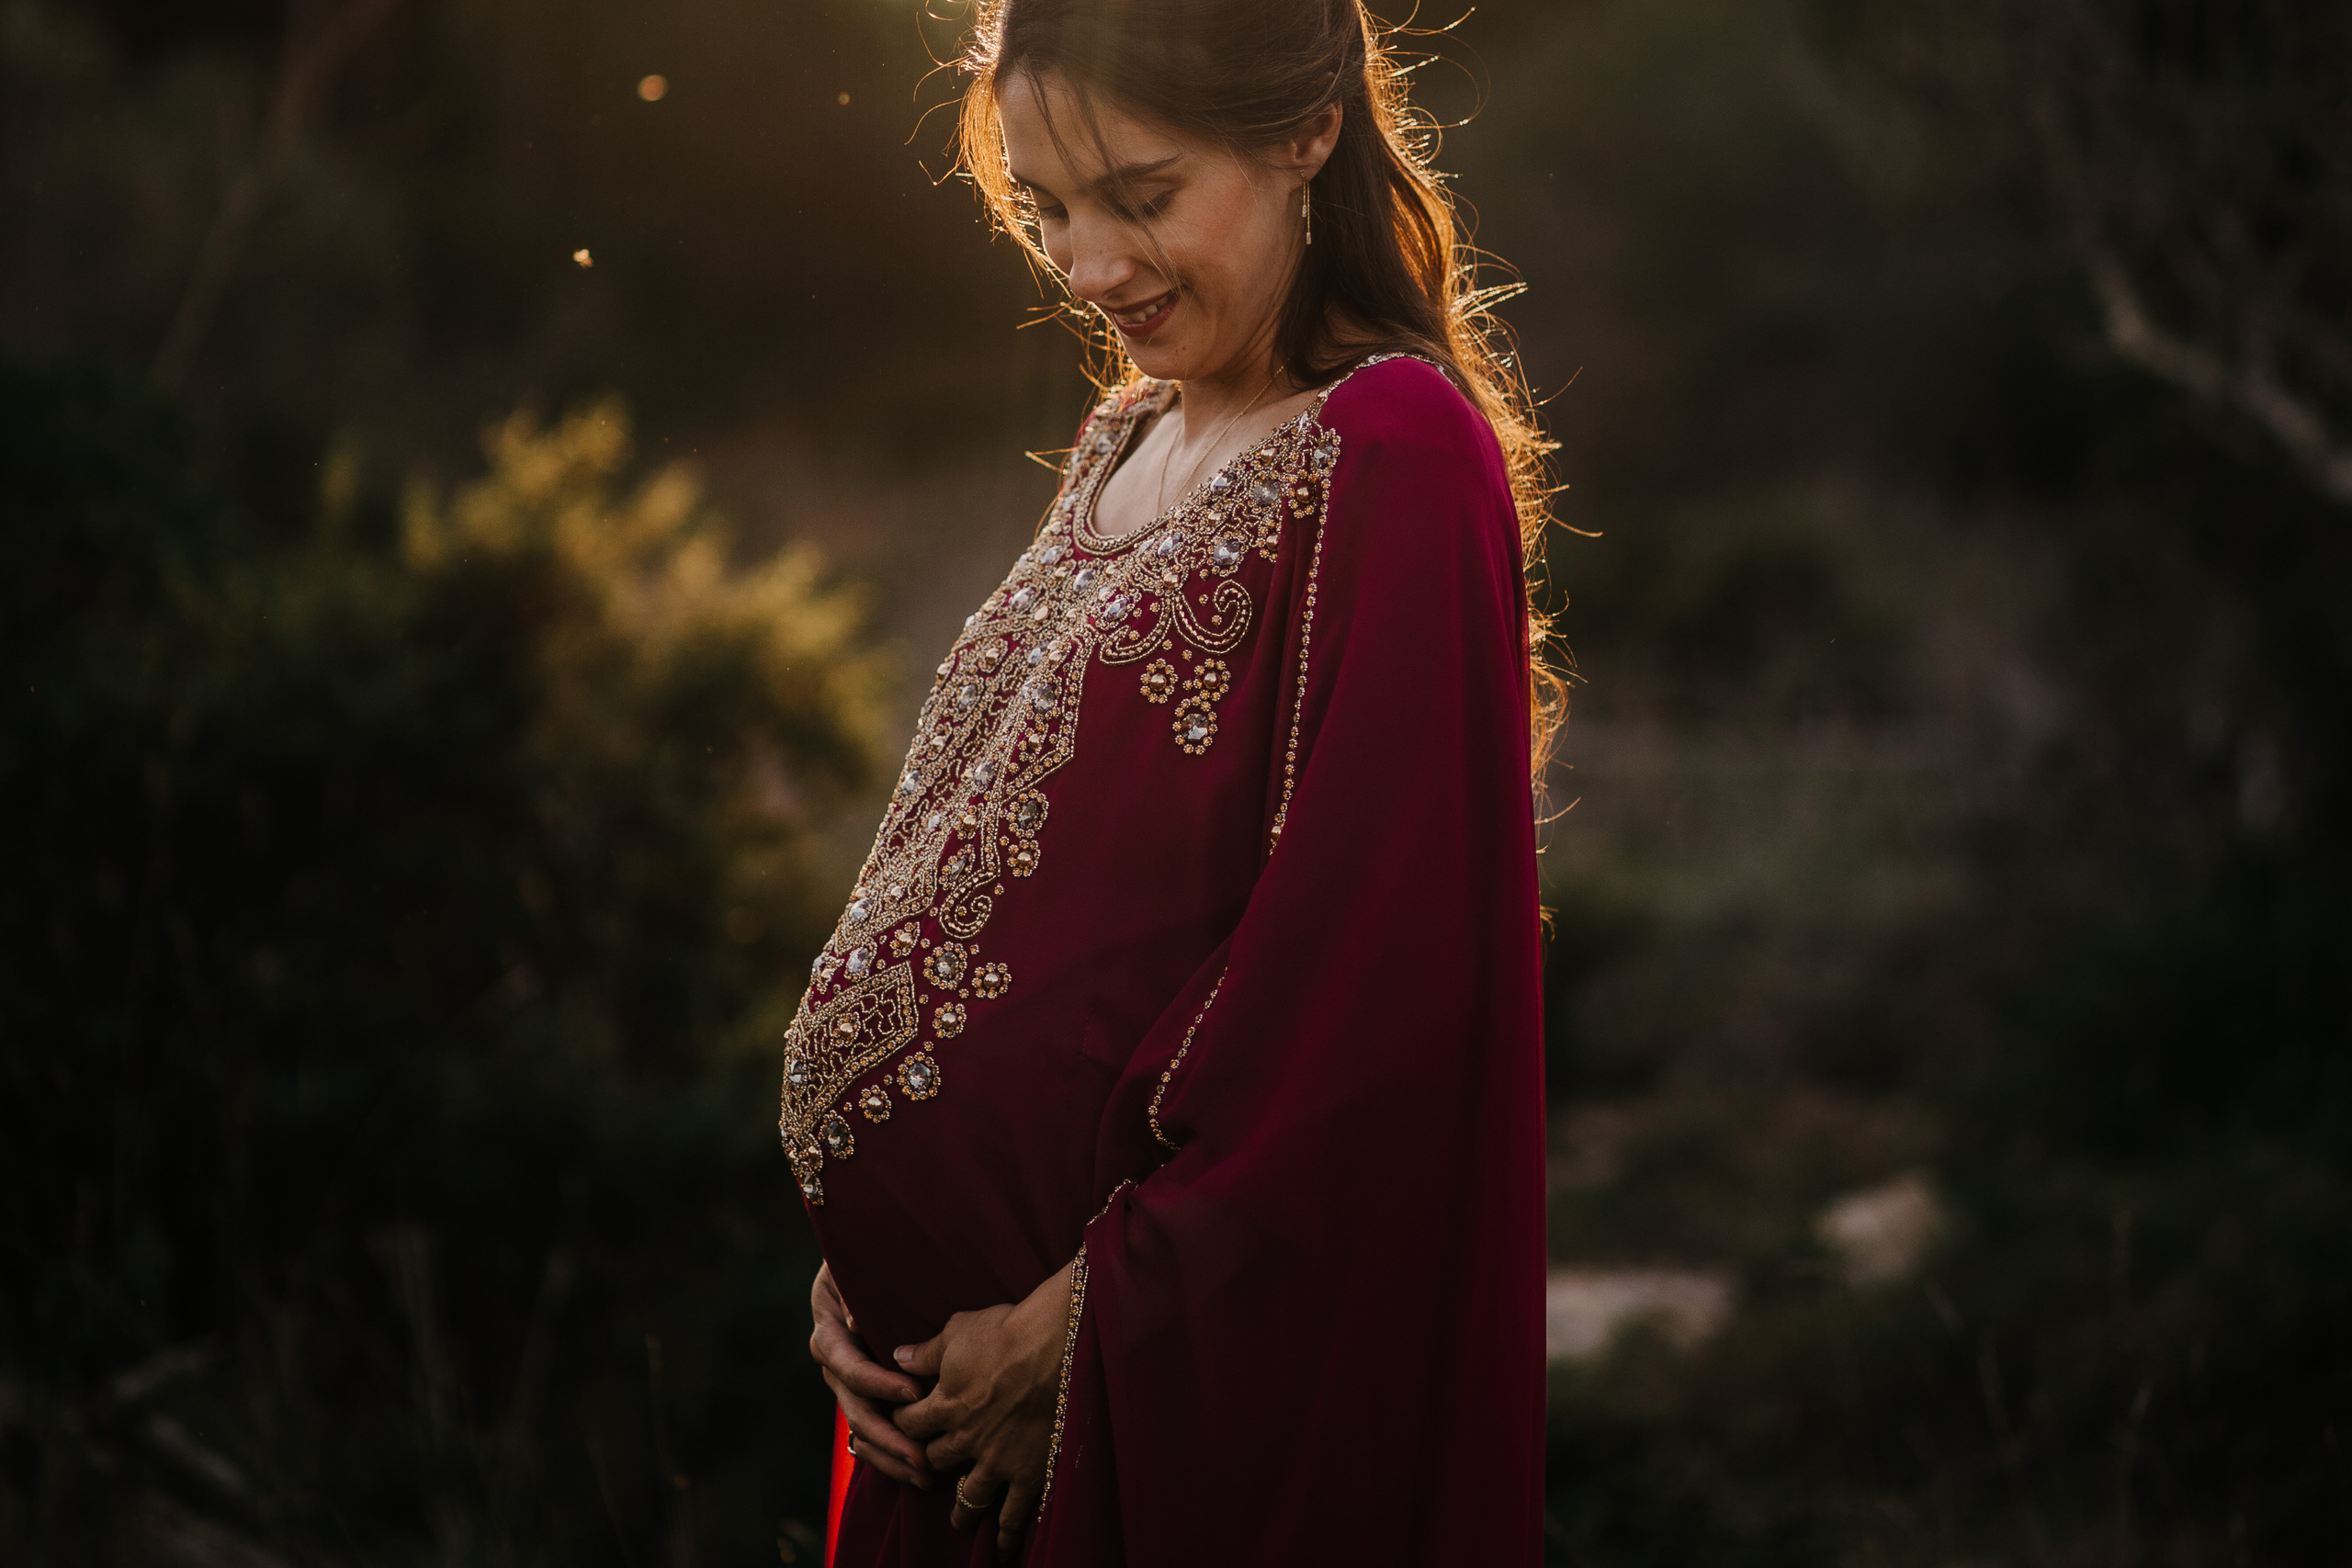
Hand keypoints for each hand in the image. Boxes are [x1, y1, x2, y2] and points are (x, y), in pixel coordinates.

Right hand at [808, 1261, 933, 1489]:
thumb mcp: (854, 1266)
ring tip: (924, 1475)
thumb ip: (853, 1290)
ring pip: (862, 1429)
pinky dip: (891, 1453)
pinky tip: (916, 1472)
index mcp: (829, 1333)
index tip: (913, 1393)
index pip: (849, 1366)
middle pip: (855, 1409)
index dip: (878, 1383)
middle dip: (888, 1437)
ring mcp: (847, 1383)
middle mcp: (834, 1363)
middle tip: (921, 1457)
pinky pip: (871, 1432)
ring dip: (891, 1455)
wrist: (867, 1265)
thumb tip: (852, 1321)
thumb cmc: (867, 1260)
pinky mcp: (863, 1395)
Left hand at [892, 1260, 1075, 1556]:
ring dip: (960, 1512)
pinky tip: (1004, 1552)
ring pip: (967, 1498)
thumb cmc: (1007, 1331)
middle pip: (934, 1461)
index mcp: (944, 1405)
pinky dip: (1007, 1536)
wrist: (1057, 1346)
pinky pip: (1013, 1514)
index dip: (903, 1423)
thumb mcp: (959, 1331)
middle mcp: (965, 1438)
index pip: (908, 1424)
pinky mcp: (1028, 1472)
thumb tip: (899, 1355)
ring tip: (959, 1521)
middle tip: (929, 1468)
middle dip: (927, 1463)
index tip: (905, 1423)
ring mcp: (997, 1461)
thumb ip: (927, 1351)